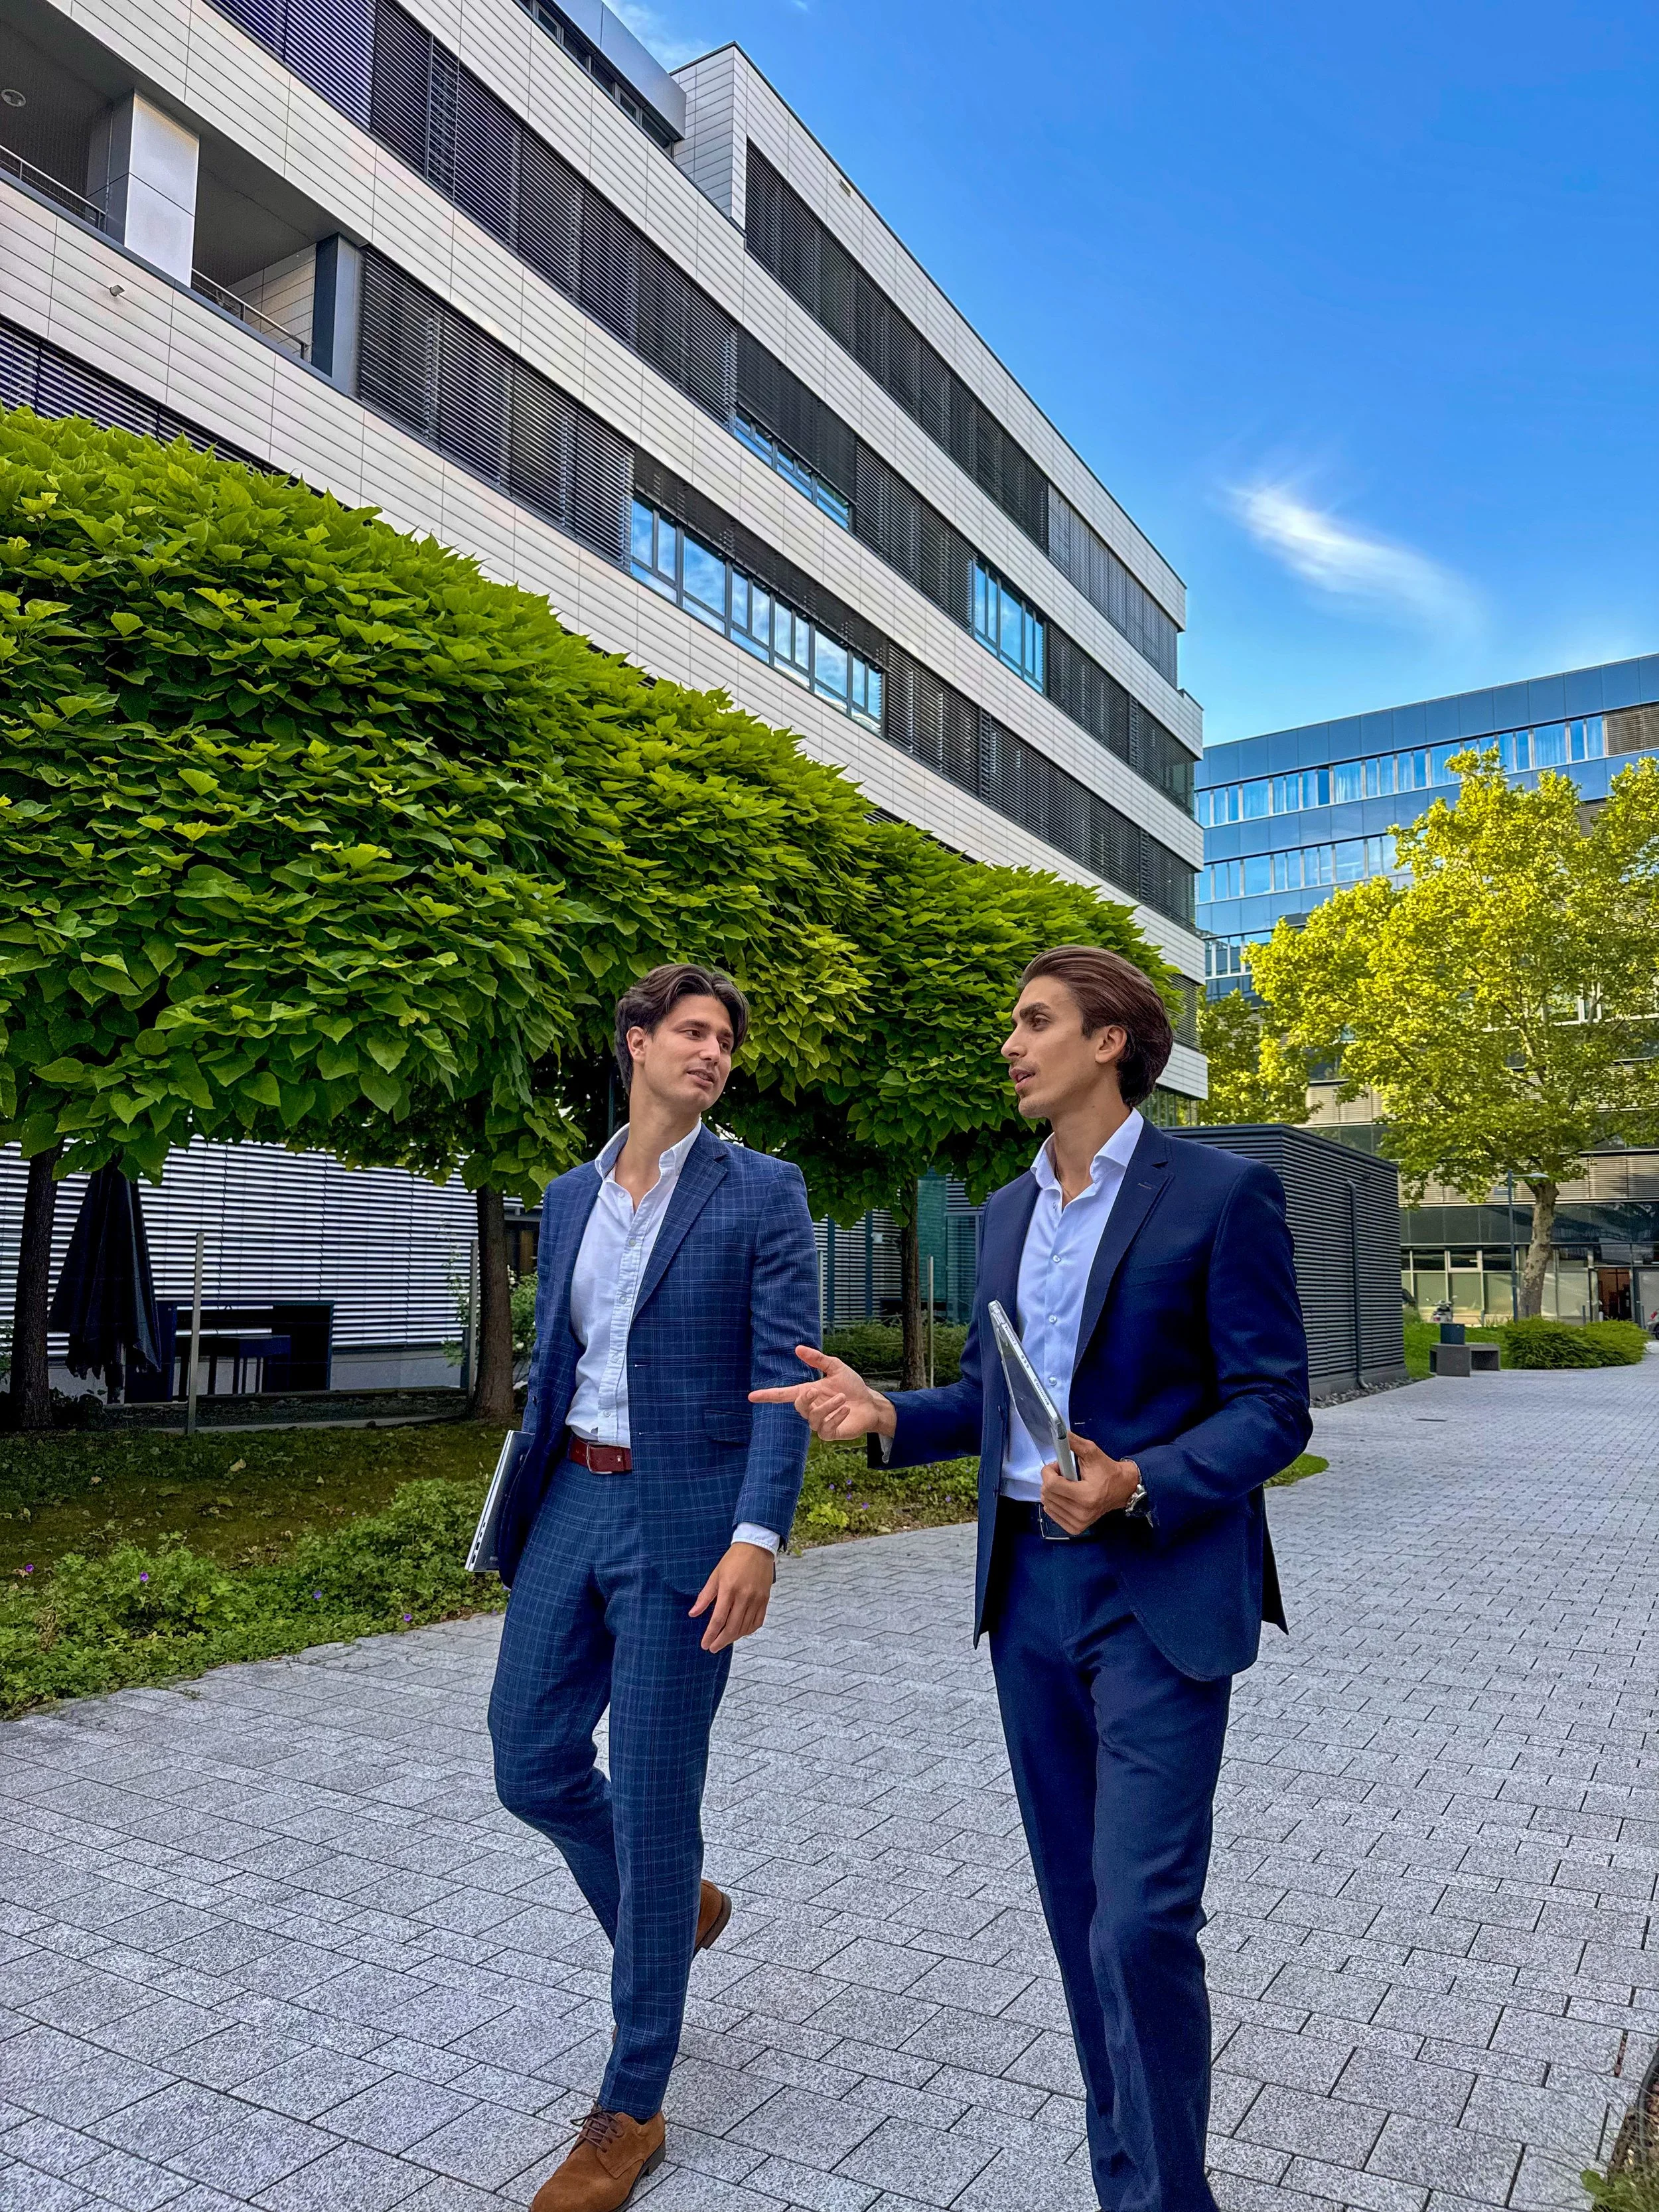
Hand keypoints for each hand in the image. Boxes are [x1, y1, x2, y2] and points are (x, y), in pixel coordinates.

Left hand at [689, 1542, 775, 1652]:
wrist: (756, 1547)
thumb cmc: (733, 1560)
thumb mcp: (715, 1575)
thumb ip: (705, 1596)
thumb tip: (693, 1613)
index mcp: (729, 1589)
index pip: (718, 1619)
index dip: (711, 1635)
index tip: (705, 1644)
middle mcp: (744, 1596)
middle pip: (732, 1628)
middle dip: (721, 1641)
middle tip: (713, 1648)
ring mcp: (757, 1599)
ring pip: (745, 1628)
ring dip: (733, 1638)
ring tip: (724, 1640)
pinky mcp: (765, 1600)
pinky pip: (757, 1622)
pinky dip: (748, 1631)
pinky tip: (740, 1632)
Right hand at [749, 1346, 897, 1441]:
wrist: (870, 1404)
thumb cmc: (852, 1386)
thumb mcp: (836, 1368)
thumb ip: (818, 1359)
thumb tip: (798, 1349)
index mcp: (808, 1392)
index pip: (783, 1395)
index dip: (768, 1395)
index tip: (751, 1396)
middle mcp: (811, 1408)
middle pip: (798, 1406)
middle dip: (804, 1398)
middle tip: (815, 1389)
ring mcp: (819, 1422)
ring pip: (813, 1418)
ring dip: (827, 1406)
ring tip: (842, 1398)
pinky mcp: (830, 1433)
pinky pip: (824, 1429)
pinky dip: (835, 1417)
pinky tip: (846, 1409)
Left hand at [1040, 1434, 1143, 1534]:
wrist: (1122, 1489)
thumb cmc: (1107, 1471)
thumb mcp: (1092, 1452)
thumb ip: (1074, 1443)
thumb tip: (1059, 1432)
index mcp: (1086, 1496)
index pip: (1052, 1485)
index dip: (1048, 1471)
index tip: (1057, 1465)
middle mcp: (1082, 1512)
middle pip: (1047, 1494)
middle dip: (1050, 1479)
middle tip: (1062, 1473)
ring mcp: (1079, 1523)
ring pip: (1047, 1504)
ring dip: (1051, 1491)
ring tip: (1065, 1484)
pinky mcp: (1076, 1528)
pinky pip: (1052, 1514)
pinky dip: (1054, 1502)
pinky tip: (1065, 1496)